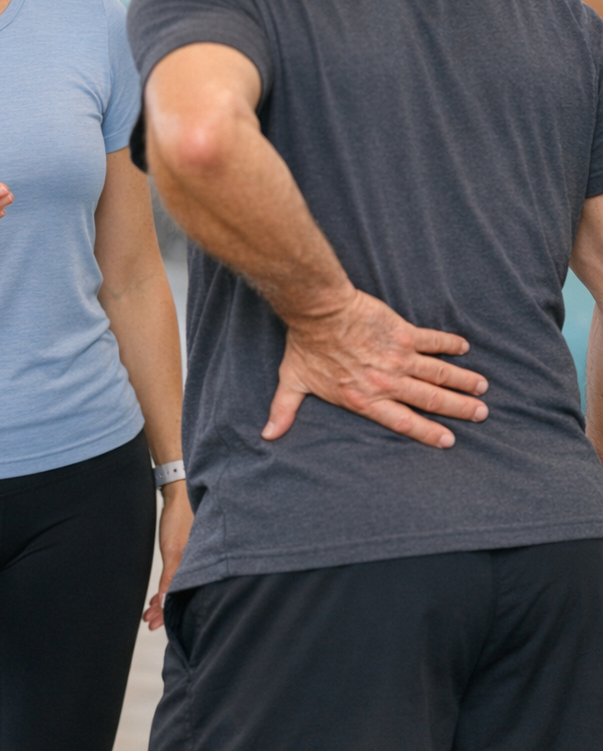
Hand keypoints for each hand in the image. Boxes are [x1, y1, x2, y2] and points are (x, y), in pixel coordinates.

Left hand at [144, 480, 192, 629]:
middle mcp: (199, 565)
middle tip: (149, 620)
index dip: (170, 614)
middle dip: (164, 610)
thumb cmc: (180, 518)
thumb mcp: (173, 550)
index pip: (186, 598)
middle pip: (181, 595)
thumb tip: (166, 603)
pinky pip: (176, 577)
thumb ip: (171, 578)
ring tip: (149, 611)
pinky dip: (166, 587)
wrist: (179, 492)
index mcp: (201, 567)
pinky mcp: (185, 553)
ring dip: (163, 600)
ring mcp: (192, 559)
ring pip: (177, 587)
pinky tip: (157, 596)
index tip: (156, 624)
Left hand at [263, 288, 487, 448]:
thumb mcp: (294, 381)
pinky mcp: (404, 333)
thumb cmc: (306, 346)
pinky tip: (464, 348)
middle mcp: (387, 382)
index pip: (403, 422)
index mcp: (365, 399)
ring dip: (463, 381)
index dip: (427, 432)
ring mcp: (399, 357)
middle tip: (481, 414)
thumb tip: (268, 435)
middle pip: (430, 400)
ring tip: (482, 388)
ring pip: (439, 373)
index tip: (448, 440)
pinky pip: (433, 341)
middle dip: (458, 409)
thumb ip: (284, 410)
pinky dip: (449, 345)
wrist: (318, 310)